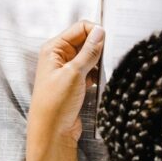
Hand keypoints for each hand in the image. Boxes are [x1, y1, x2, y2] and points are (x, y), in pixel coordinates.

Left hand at [27, 20, 104, 153]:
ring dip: (99, 63)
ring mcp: (68, 71)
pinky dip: (98, 75)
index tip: (108, 41)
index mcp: (54, 49)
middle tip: (107, 58)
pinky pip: (91, 71)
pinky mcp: (76, 83)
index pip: (80, 28)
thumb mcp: (74, 73)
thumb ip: (89, 51)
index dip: (95, 32)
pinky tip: (100, 82)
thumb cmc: (55, 104)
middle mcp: (60, 57)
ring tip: (102, 73)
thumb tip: (100, 32)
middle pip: (86, 41)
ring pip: (90, 57)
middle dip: (99, 48)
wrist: (53, 133)